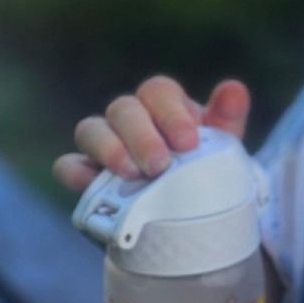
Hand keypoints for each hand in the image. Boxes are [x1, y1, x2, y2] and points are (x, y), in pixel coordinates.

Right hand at [52, 77, 250, 192]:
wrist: (190, 214)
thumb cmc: (206, 168)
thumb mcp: (222, 145)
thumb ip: (228, 117)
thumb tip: (235, 88)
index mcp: (164, 104)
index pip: (158, 90)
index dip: (171, 113)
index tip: (189, 142)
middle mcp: (131, 118)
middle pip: (124, 108)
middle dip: (141, 135)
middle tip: (160, 165)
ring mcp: (105, 145)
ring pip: (91, 129)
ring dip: (108, 148)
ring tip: (130, 174)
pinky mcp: (87, 176)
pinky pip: (68, 164)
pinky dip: (76, 171)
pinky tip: (91, 183)